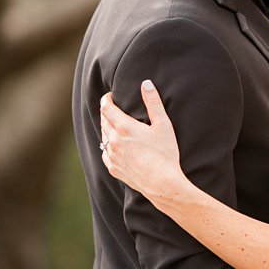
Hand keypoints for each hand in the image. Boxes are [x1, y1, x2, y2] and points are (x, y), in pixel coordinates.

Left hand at [99, 80, 192, 205]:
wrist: (162, 184)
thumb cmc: (165, 154)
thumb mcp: (163, 125)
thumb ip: (153, 103)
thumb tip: (146, 84)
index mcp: (124, 127)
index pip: (106, 107)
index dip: (106, 99)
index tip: (111, 96)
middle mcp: (113, 141)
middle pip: (103, 121)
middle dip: (107, 112)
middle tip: (114, 108)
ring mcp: (112, 156)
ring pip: (103, 137)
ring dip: (107, 129)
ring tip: (116, 126)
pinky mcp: (114, 169)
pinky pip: (105, 154)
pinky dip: (108, 147)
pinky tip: (115, 147)